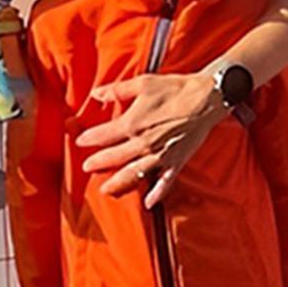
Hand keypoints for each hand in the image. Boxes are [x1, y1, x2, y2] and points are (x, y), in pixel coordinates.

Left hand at [78, 71, 226, 207]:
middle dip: (98, 163)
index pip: (104, 135)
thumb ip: (116, 90)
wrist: (207, 97)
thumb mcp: (142, 83)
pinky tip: (149, 203)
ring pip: (134, 174)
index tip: (80, 141)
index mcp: (133, 123)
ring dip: (118, 183)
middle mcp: (144, 143)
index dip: (89, 139)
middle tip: (87, 167)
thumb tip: (96, 94)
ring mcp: (160, 155)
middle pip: (114, 158)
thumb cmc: (175, 88)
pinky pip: (165, 182)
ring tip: (106, 189)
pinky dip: (157, 194)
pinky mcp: (176, 161)